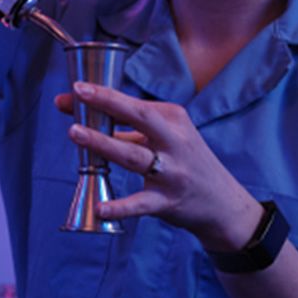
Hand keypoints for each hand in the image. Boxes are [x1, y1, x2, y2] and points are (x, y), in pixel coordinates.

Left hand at [55, 82, 261, 249]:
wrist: (222, 203)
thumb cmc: (186, 162)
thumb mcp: (168, 137)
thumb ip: (130, 129)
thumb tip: (85, 117)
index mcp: (174, 119)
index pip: (134, 104)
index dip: (102, 96)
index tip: (75, 89)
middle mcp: (175, 141)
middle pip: (140, 118)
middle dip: (108, 103)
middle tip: (77, 95)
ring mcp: (172, 172)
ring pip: (134, 155)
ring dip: (103, 143)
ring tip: (75, 133)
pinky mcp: (167, 201)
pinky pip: (141, 203)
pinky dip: (120, 206)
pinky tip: (101, 208)